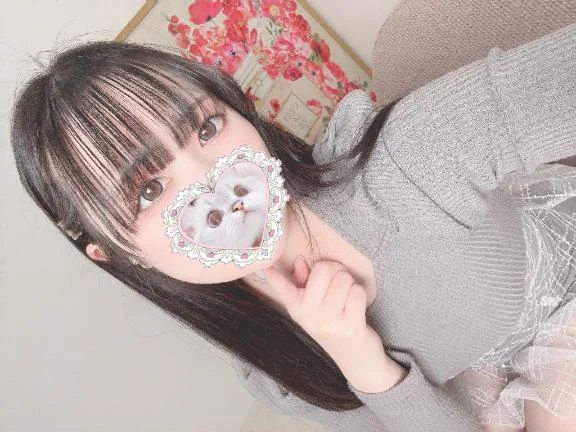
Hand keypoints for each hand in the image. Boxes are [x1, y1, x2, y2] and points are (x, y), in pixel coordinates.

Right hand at [264, 258, 406, 392]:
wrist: (356, 361)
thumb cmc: (334, 325)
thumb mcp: (314, 307)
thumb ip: (304, 282)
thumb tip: (300, 262)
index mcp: (297, 308)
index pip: (283, 289)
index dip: (274, 277)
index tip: (264, 267)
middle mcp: (309, 316)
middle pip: (324, 270)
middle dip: (336, 270)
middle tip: (338, 283)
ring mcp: (329, 323)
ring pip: (343, 279)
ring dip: (350, 283)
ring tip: (348, 297)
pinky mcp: (351, 327)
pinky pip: (357, 292)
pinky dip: (360, 294)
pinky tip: (356, 306)